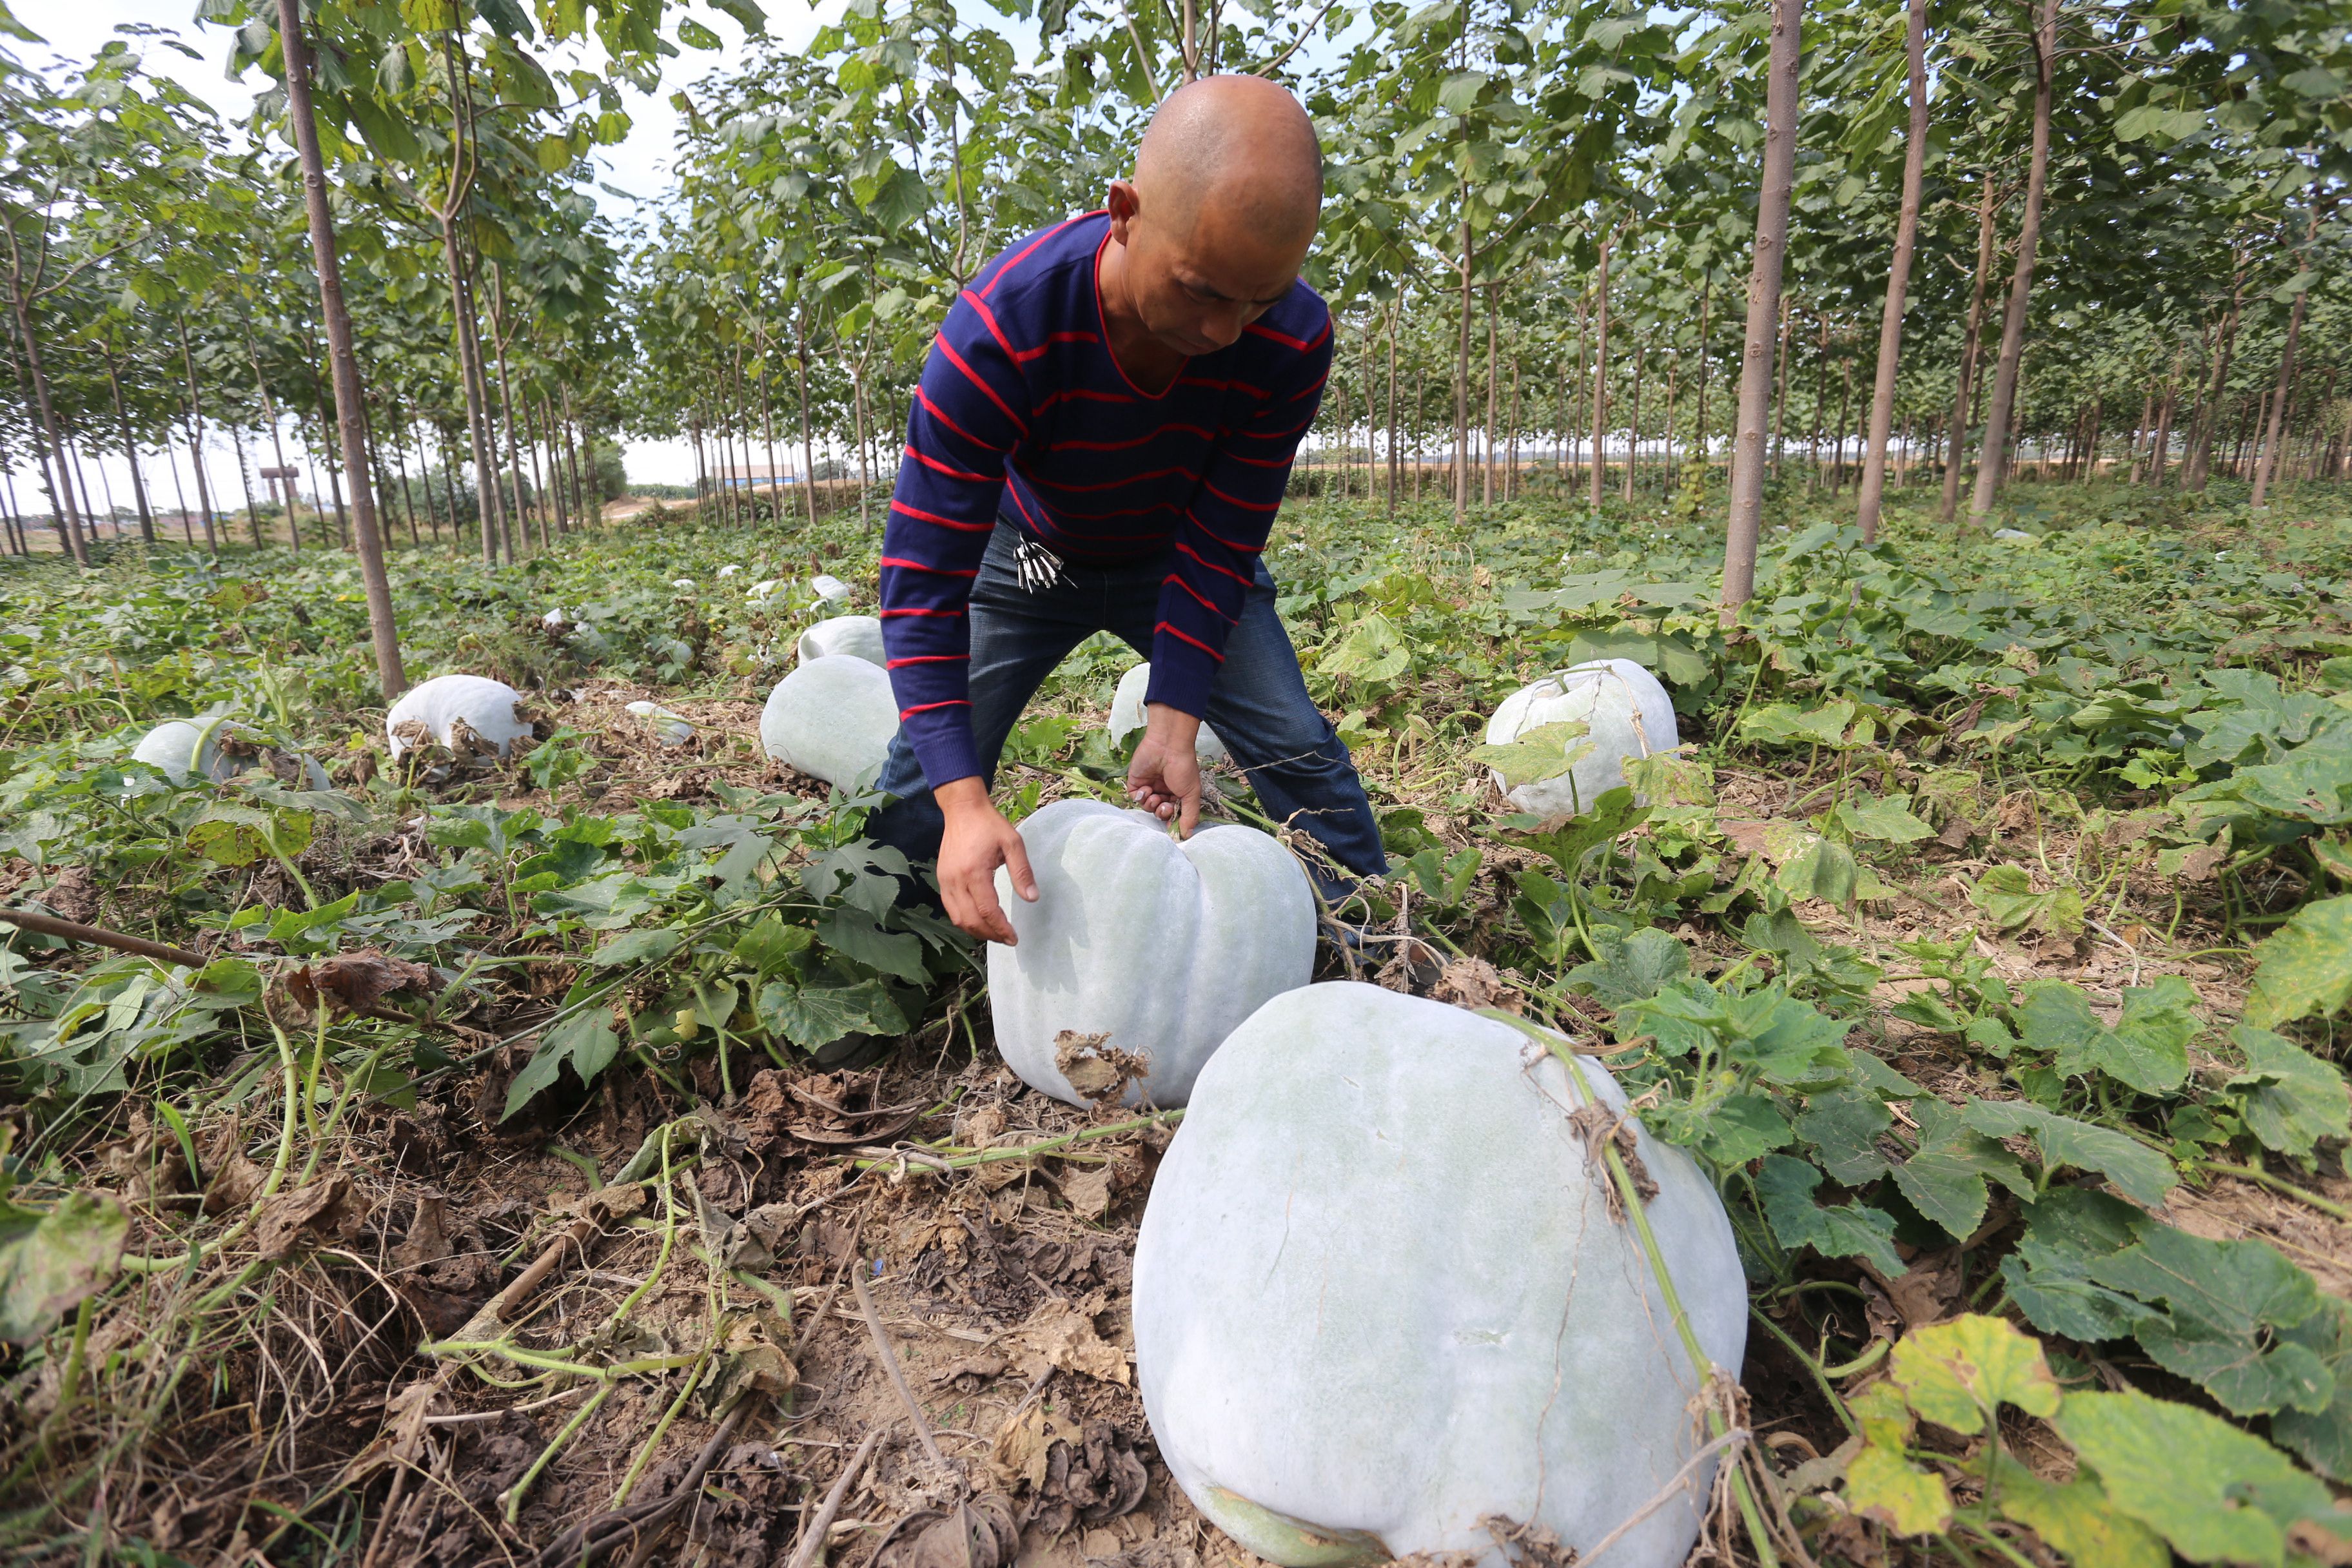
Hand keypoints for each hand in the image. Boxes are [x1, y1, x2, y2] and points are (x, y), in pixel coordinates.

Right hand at [934, 777, 1036, 944]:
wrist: (962, 810)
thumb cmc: (989, 825)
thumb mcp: (1013, 843)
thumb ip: (1022, 872)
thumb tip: (1032, 898)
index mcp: (974, 872)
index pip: (987, 910)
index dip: (1001, 928)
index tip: (1014, 937)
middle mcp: (956, 880)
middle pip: (971, 920)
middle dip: (990, 934)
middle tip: (1007, 939)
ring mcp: (945, 881)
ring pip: (958, 918)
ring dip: (976, 931)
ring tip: (995, 934)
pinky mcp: (941, 879)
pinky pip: (950, 908)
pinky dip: (964, 920)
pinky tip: (978, 921)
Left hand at [1127, 704, 1202, 837]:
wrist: (1167, 746)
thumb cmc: (1183, 767)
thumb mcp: (1191, 794)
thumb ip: (1189, 815)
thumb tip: (1186, 835)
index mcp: (1178, 793)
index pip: (1172, 814)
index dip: (1171, 820)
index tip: (1172, 824)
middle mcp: (1163, 790)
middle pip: (1158, 812)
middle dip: (1161, 812)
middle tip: (1165, 806)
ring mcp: (1149, 785)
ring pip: (1146, 807)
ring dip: (1151, 804)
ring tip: (1155, 796)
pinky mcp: (1136, 781)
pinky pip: (1135, 797)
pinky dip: (1140, 797)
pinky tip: (1146, 789)